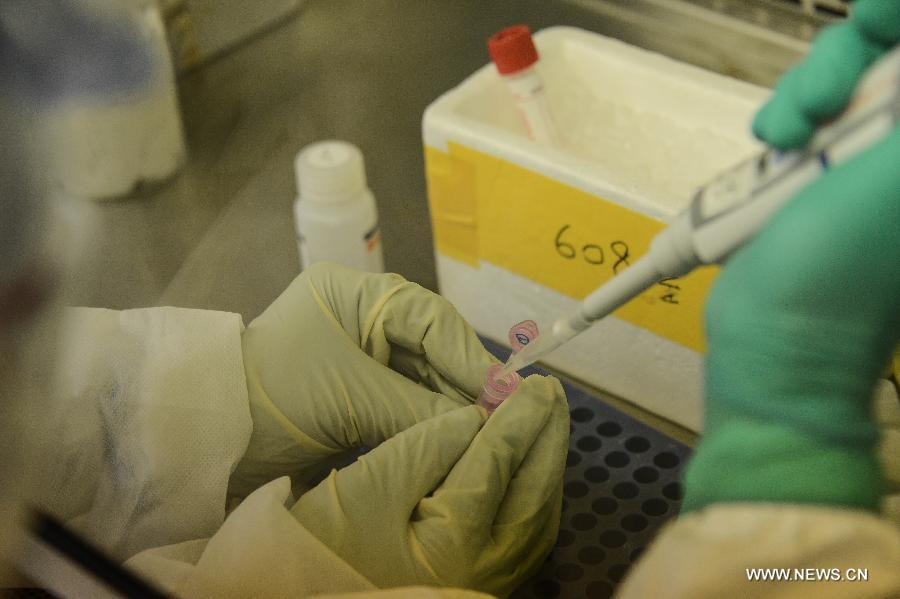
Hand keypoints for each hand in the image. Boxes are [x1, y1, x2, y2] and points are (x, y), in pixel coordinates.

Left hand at [230, 262, 497, 496]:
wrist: (210, 437)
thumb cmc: (275, 396)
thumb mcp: (351, 397)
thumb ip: (420, 409)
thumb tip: (483, 425)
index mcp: (355, 295)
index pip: (430, 318)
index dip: (469, 356)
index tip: (503, 393)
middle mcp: (360, 317)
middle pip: (430, 347)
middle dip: (463, 384)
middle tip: (501, 419)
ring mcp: (358, 355)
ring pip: (420, 377)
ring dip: (449, 406)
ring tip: (485, 434)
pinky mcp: (355, 391)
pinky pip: (402, 401)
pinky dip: (426, 421)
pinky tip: (455, 439)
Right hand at [290, 373, 568, 596]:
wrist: (300, 593)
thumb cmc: (323, 540)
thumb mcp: (368, 486)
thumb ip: (427, 446)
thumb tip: (476, 415)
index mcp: (455, 539)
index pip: (499, 463)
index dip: (520, 418)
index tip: (537, 383)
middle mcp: (485, 566)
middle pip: (534, 492)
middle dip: (547, 437)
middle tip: (553, 393)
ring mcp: (486, 578)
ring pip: (537, 516)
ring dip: (546, 465)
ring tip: (548, 421)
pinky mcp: (479, 580)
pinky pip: (525, 533)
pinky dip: (533, 494)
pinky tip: (530, 469)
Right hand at [683, 2, 899, 510]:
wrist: (771, 346)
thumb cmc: (832, 278)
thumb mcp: (889, 184)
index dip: (898, 24)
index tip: (873, 26)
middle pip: (892, 52)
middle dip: (848, 58)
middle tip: (822, 102)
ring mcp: (879, 159)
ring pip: (853, 70)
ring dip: (808, 90)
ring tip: (784, 140)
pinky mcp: (833, 167)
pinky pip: (817, 105)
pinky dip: (788, 114)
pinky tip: (773, 145)